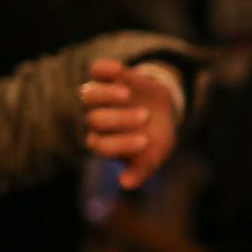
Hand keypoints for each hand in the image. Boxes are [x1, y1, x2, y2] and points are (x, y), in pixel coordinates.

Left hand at [82, 59, 179, 188]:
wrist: (163, 112)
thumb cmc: (156, 139)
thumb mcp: (155, 157)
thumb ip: (141, 171)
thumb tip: (125, 184)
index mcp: (104, 142)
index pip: (101, 145)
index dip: (120, 144)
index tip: (145, 141)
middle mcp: (97, 120)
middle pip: (95, 119)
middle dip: (119, 119)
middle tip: (145, 117)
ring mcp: (101, 97)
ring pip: (88, 94)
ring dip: (105, 94)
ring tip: (127, 94)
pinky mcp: (109, 77)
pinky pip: (96, 70)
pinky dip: (104, 68)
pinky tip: (120, 70)